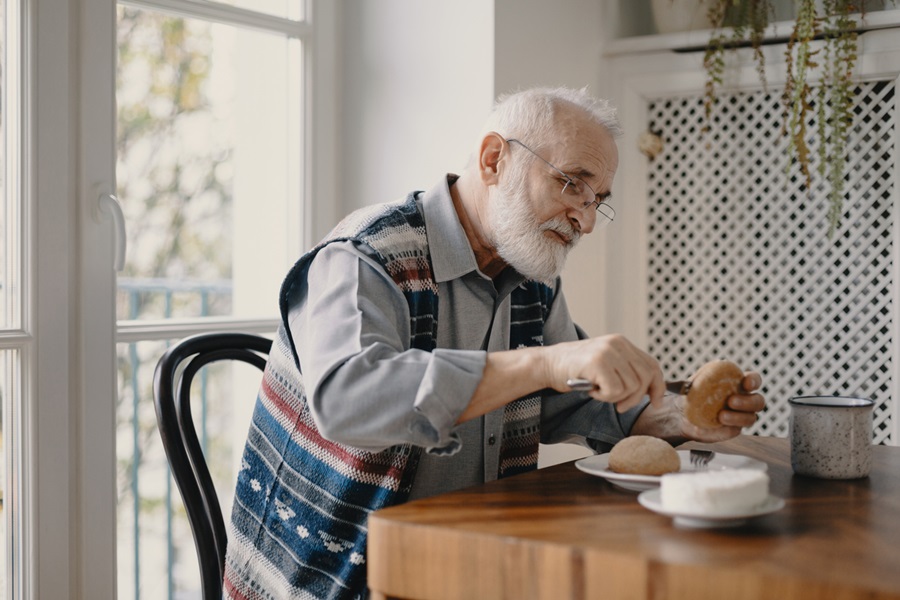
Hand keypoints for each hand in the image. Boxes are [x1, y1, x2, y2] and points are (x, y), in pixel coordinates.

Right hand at [548, 334, 664, 412]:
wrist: (547, 364)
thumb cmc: (574, 369)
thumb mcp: (605, 363)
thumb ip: (626, 370)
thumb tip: (650, 390)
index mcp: (621, 342)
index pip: (652, 365)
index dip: (658, 386)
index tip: (656, 403)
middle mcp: (617, 343)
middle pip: (645, 378)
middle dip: (635, 398)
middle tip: (619, 406)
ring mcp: (608, 352)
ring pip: (631, 387)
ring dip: (614, 397)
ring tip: (598, 390)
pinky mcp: (598, 363)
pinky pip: (615, 391)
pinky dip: (603, 397)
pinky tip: (591, 390)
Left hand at [677, 371, 765, 441]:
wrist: (684, 417)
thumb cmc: (691, 395)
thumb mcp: (691, 385)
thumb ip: (695, 380)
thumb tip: (687, 381)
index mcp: (738, 383)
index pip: (754, 379)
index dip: (754, 381)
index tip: (746, 383)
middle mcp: (744, 400)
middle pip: (758, 401)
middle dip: (748, 401)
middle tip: (731, 401)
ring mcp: (741, 416)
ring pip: (751, 418)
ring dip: (738, 417)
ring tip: (721, 416)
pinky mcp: (733, 430)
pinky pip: (735, 430)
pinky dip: (726, 428)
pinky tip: (716, 425)